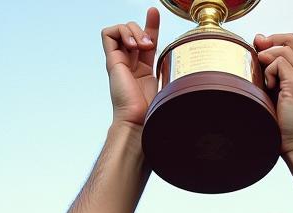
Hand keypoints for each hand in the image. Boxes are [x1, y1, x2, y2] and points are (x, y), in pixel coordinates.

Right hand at [102, 8, 159, 127]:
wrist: (138, 120)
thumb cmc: (150, 110)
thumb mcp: (165, 83)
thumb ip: (169, 67)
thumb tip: (184, 56)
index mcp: (143, 70)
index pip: (145, 40)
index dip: (150, 24)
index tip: (154, 12)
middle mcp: (129, 64)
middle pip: (132, 31)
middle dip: (143, 28)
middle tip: (150, 45)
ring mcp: (119, 61)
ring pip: (121, 29)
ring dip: (133, 30)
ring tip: (142, 46)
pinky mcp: (111, 61)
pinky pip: (108, 34)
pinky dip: (121, 32)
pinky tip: (131, 45)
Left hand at [255, 32, 292, 155]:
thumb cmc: (286, 130)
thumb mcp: (277, 99)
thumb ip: (271, 79)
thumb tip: (257, 59)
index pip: (292, 44)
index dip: (274, 41)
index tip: (259, 50)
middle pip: (290, 39)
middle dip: (269, 42)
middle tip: (256, 54)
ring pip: (283, 49)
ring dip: (267, 59)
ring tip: (265, 82)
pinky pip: (279, 62)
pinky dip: (269, 71)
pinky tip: (269, 88)